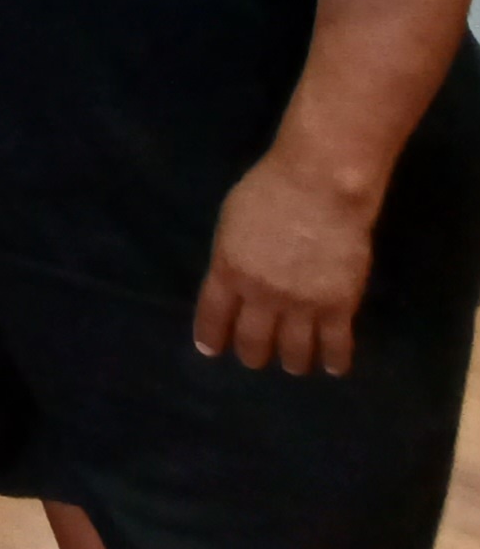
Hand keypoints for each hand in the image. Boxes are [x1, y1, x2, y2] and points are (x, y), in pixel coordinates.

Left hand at [193, 148, 377, 376]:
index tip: (211, 350)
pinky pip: (336, 347)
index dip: (211, 339)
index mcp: (229, 271)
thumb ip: (229, 256)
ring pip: (294, 355)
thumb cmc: (271, 187)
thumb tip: (230, 281)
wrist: (321, 182)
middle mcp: (261, 296)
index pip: (212, 319)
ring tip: (295, 362)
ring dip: (293, 362)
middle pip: (252, 344)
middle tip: (258, 355)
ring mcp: (301, 305)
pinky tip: (333, 366)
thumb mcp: (231, 219)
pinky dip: (334, 361)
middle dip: (253, 354)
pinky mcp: (338, 306)